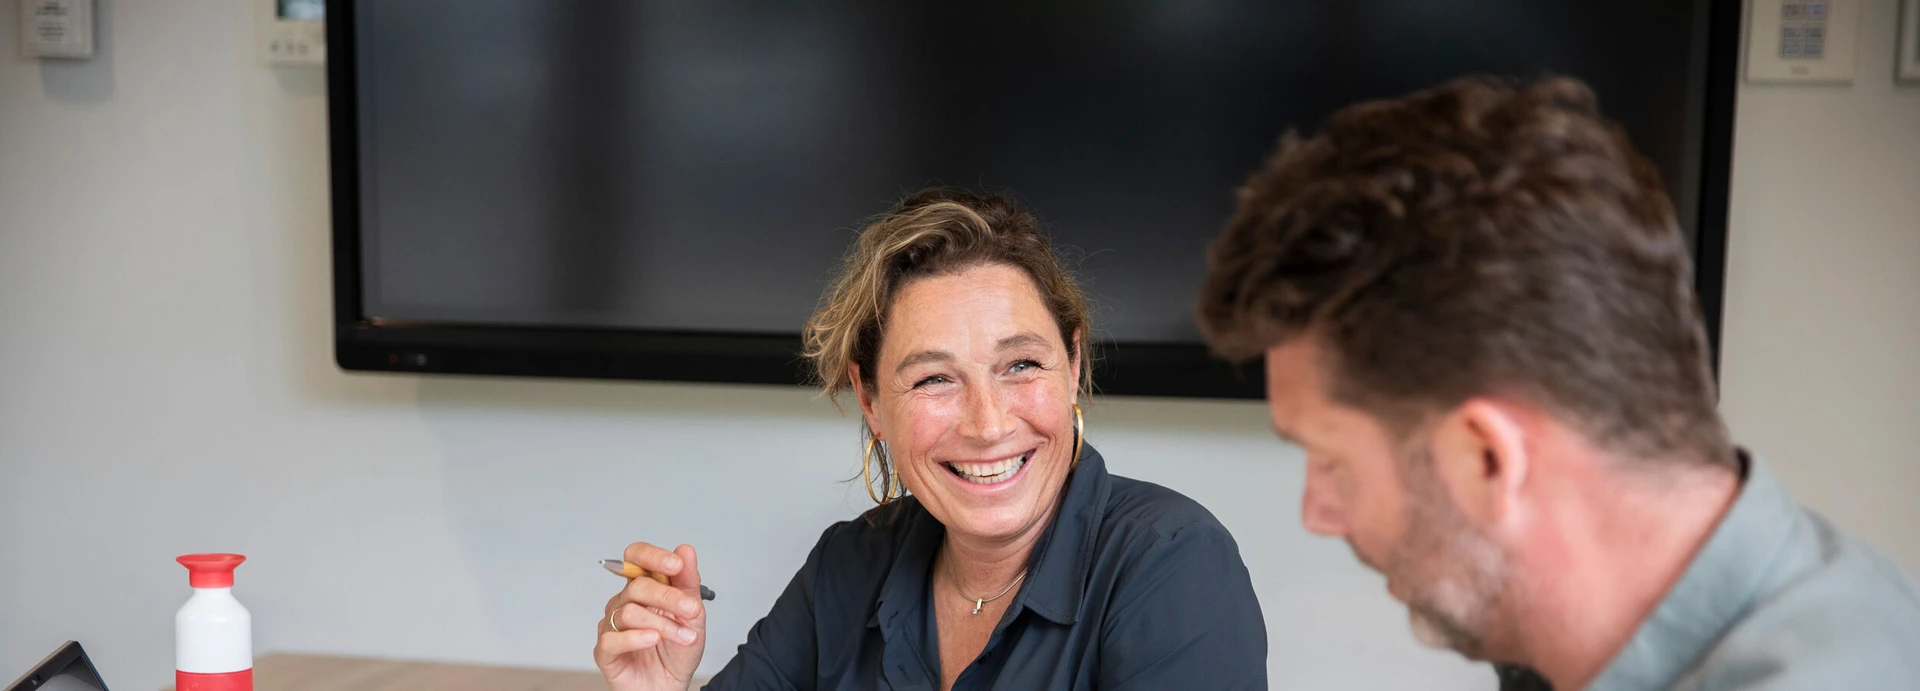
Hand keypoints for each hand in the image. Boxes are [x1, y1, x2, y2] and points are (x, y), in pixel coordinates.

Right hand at [596, 542, 706, 690]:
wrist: (670, 687)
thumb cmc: (677, 651)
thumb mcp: (693, 615)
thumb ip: (688, 582)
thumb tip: (685, 550)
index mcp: (643, 588)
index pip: (636, 557)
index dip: (652, 556)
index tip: (675, 565)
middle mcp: (624, 602)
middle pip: (637, 586)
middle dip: (668, 597)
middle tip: (691, 610)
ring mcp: (612, 625)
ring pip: (629, 612)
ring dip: (663, 624)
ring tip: (684, 638)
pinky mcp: (605, 650)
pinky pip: (613, 638)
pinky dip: (636, 638)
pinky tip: (653, 639)